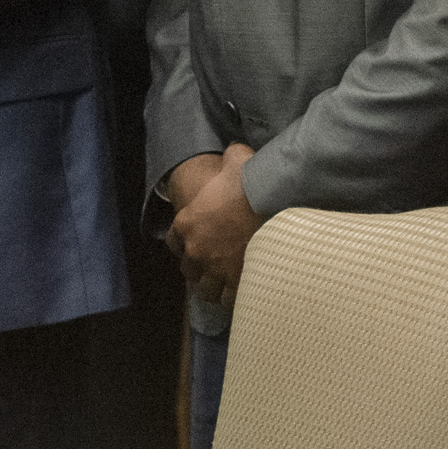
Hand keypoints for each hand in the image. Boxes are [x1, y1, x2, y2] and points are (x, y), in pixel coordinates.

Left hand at [167, 143, 260, 302]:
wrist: (274, 207)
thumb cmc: (251, 183)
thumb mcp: (237, 160)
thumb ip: (230, 157)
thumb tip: (234, 149)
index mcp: (187, 222)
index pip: (173, 241)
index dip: (184, 241)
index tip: (195, 240)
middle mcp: (196, 250)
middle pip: (188, 270)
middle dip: (199, 267)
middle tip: (213, 262)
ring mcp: (215, 270)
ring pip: (206, 290)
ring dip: (213, 286)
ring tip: (224, 281)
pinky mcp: (236, 283)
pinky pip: (229, 299)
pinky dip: (233, 296)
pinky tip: (241, 290)